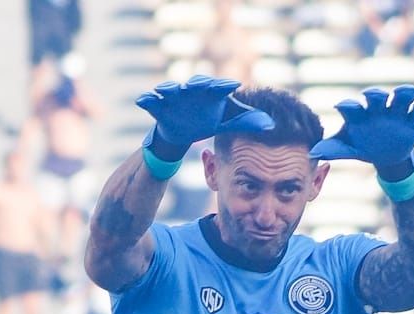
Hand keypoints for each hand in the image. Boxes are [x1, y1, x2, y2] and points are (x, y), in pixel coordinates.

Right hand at [136, 75, 273, 153]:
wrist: (184, 130)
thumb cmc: (208, 120)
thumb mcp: (227, 122)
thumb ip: (247, 122)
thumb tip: (271, 125)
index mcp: (210, 94)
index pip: (219, 87)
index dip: (225, 86)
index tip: (234, 86)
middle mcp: (192, 91)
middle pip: (194, 84)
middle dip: (196, 83)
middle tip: (199, 85)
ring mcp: (174, 97)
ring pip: (171, 88)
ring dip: (168, 88)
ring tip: (167, 90)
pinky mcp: (159, 106)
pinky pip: (151, 100)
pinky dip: (146, 99)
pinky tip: (142, 100)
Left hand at [310, 85, 413, 171]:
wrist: (385, 155)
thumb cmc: (362, 146)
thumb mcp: (348, 148)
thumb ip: (332, 149)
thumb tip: (313, 153)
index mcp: (359, 114)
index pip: (352, 107)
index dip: (348, 106)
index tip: (341, 107)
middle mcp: (378, 108)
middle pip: (376, 97)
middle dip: (375, 94)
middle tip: (372, 94)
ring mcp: (397, 111)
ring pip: (400, 97)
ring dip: (405, 92)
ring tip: (411, 91)